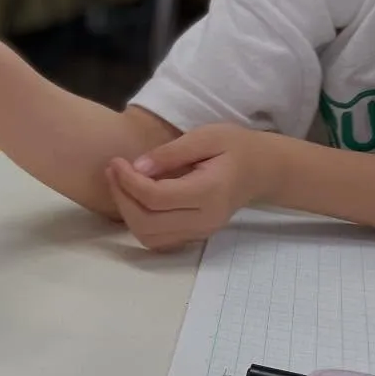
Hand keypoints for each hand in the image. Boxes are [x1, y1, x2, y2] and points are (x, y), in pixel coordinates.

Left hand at [105, 125, 284, 251]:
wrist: (262, 169)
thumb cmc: (235, 147)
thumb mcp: (206, 136)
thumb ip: (170, 153)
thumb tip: (137, 167)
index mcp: (209, 192)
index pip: (155, 198)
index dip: (127, 182)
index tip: (116, 161)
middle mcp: (205, 219)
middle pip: (147, 222)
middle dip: (121, 197)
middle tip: (112, 170)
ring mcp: (201, 232)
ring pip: (149, 236)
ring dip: (126, 212)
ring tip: (119, 183)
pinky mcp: (195, 236)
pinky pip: (158, 239)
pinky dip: (139, 223)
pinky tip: (134, 199)